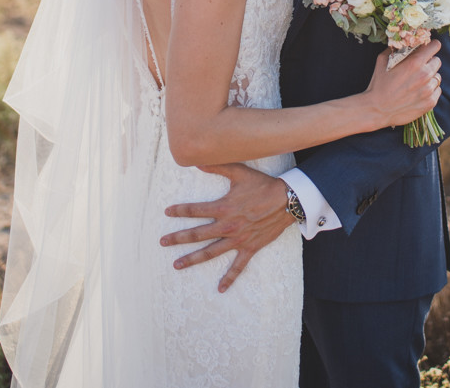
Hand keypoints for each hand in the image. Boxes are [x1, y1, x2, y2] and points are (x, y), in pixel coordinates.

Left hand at [159, 163, 294, 291]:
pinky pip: (238, 267)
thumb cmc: (263, 185)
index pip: (195, 210)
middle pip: (197, 234)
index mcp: (223, 207)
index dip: (180, 210)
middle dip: (178, 238)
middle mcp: (227, 226)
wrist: (287, 201)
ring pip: (211, 252)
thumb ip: (218, 166)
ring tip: (177, 265)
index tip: (167, 212)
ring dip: (193, 259)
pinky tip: (220, 289)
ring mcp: (238, 240)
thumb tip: (197, 160)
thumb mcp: (240, 172)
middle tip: (163, 242)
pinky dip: (229, 278)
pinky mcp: (250, 248)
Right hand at [362, 39, 442, 127]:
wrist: (377, 109)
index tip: (429, 48)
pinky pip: (437, 90)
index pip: (435, 46)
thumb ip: (396, 49)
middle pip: (437, 61)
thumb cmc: (378, 84)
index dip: (432, 46)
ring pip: (437, 77)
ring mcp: (429, 90)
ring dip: (430, 77)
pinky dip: (431, 90)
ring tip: (417, 82)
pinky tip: (419, 92)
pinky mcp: (430, 102)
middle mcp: (425, 75)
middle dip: (429, 62)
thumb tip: (404, 43)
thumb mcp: (383, 60)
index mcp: (414, 63)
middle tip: (419, 67)